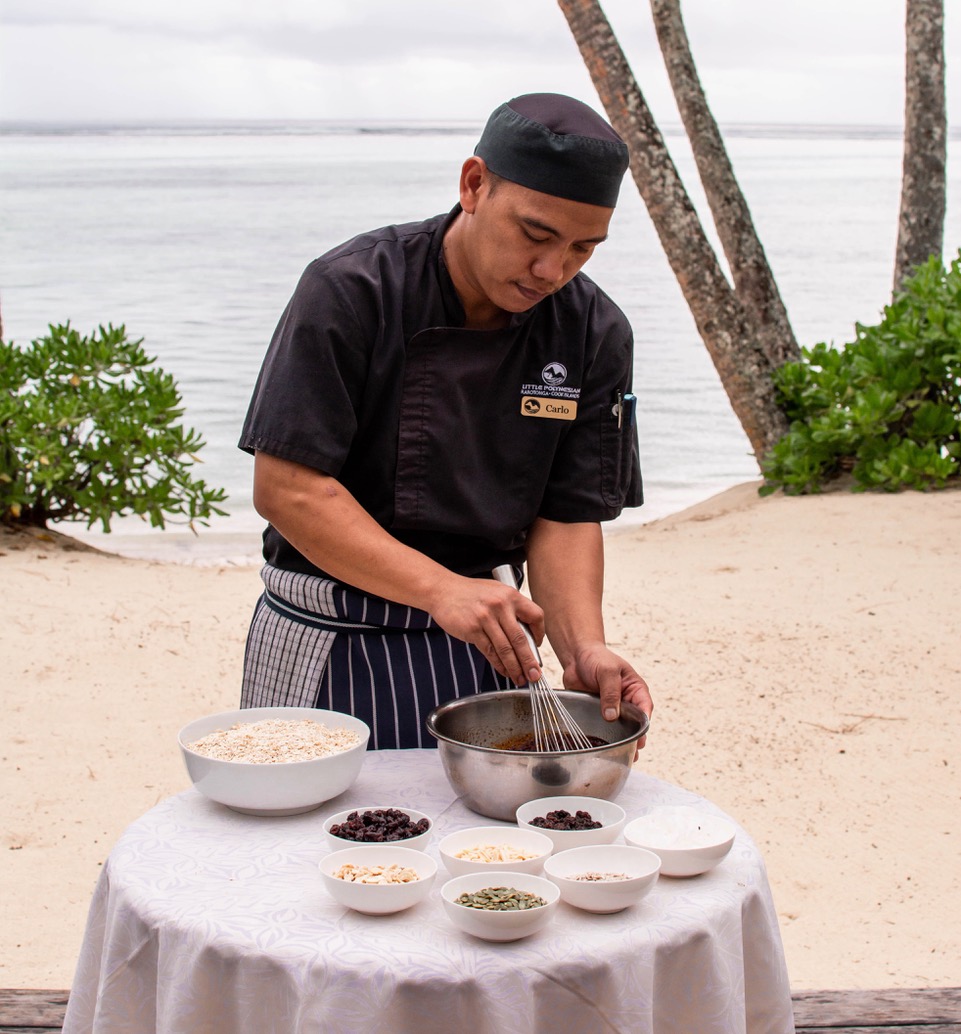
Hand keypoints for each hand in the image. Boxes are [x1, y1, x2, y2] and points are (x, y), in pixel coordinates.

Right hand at [428, 575, 546, 686]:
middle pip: (521, 639)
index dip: (540, 634)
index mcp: (511, 595)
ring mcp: (485, 618)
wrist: (443, 590)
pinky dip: (499, 664)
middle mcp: (500, 605)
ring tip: (520, 678)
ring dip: (515, 667)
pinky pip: (489, 651)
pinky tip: (504, 671)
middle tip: (535, 675)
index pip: (536, 616)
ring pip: (505, 649)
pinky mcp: (472, 629)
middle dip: (530, 661)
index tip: (537, 646)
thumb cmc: (471, 593)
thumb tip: (528, 636)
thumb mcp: (497, 592)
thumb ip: (512, 609)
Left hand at [561, 643, 652, 751]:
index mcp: (635, 689)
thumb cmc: (597, 658)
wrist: (577, 656)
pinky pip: (603, 729)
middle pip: (634, 723)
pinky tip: (603, 750)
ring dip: (621, 742)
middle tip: (631, 752)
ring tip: (622, 758)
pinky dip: (605, 739)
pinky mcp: (598, 715)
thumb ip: (610, 692)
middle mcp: (627, 702)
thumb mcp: (607, 671)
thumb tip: (612, 716)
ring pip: (620, 729)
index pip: (644, 708)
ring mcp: (613, 709)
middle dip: (634, 738)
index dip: (643, 723)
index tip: (640, 736)